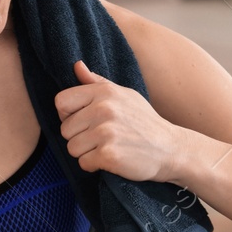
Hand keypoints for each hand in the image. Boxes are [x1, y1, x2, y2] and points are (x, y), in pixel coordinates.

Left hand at [55, 59, 182, 182]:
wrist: (170, 149)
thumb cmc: (144, 122)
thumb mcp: (124, 95)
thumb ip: (97, 82)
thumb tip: (76, 66)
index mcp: (104, 92)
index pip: (61, 102)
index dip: (67, 115)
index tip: (83, 122)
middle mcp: (103, 109)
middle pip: (65, 129)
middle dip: (79, 138)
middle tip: (101, 139)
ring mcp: (106, 132)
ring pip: (72, 148)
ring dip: (86, 153)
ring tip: (107, 148)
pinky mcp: (109, 155)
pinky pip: (84, 163)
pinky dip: (94, 166)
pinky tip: (111, 159)